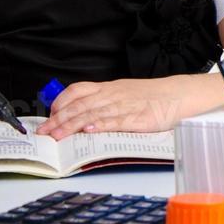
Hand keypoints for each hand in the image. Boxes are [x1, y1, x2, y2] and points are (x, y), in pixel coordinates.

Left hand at [37, 77, 188, 139]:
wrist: (180, 94)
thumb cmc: (152, 97)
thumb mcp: (124, 93)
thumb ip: (104, 102)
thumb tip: (81, 116)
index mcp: (109, 88)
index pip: (78, 91)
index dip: (60, 103)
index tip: (49, 116)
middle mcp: (113, 95)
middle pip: (80, 105)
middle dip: (59, 120)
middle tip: (44, 132)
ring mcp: (126, 106)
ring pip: (93, 114)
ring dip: (72, 126)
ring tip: (58, 136)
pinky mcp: (139, 119)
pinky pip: (117, 121)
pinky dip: (101, 126)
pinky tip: (89, 131)